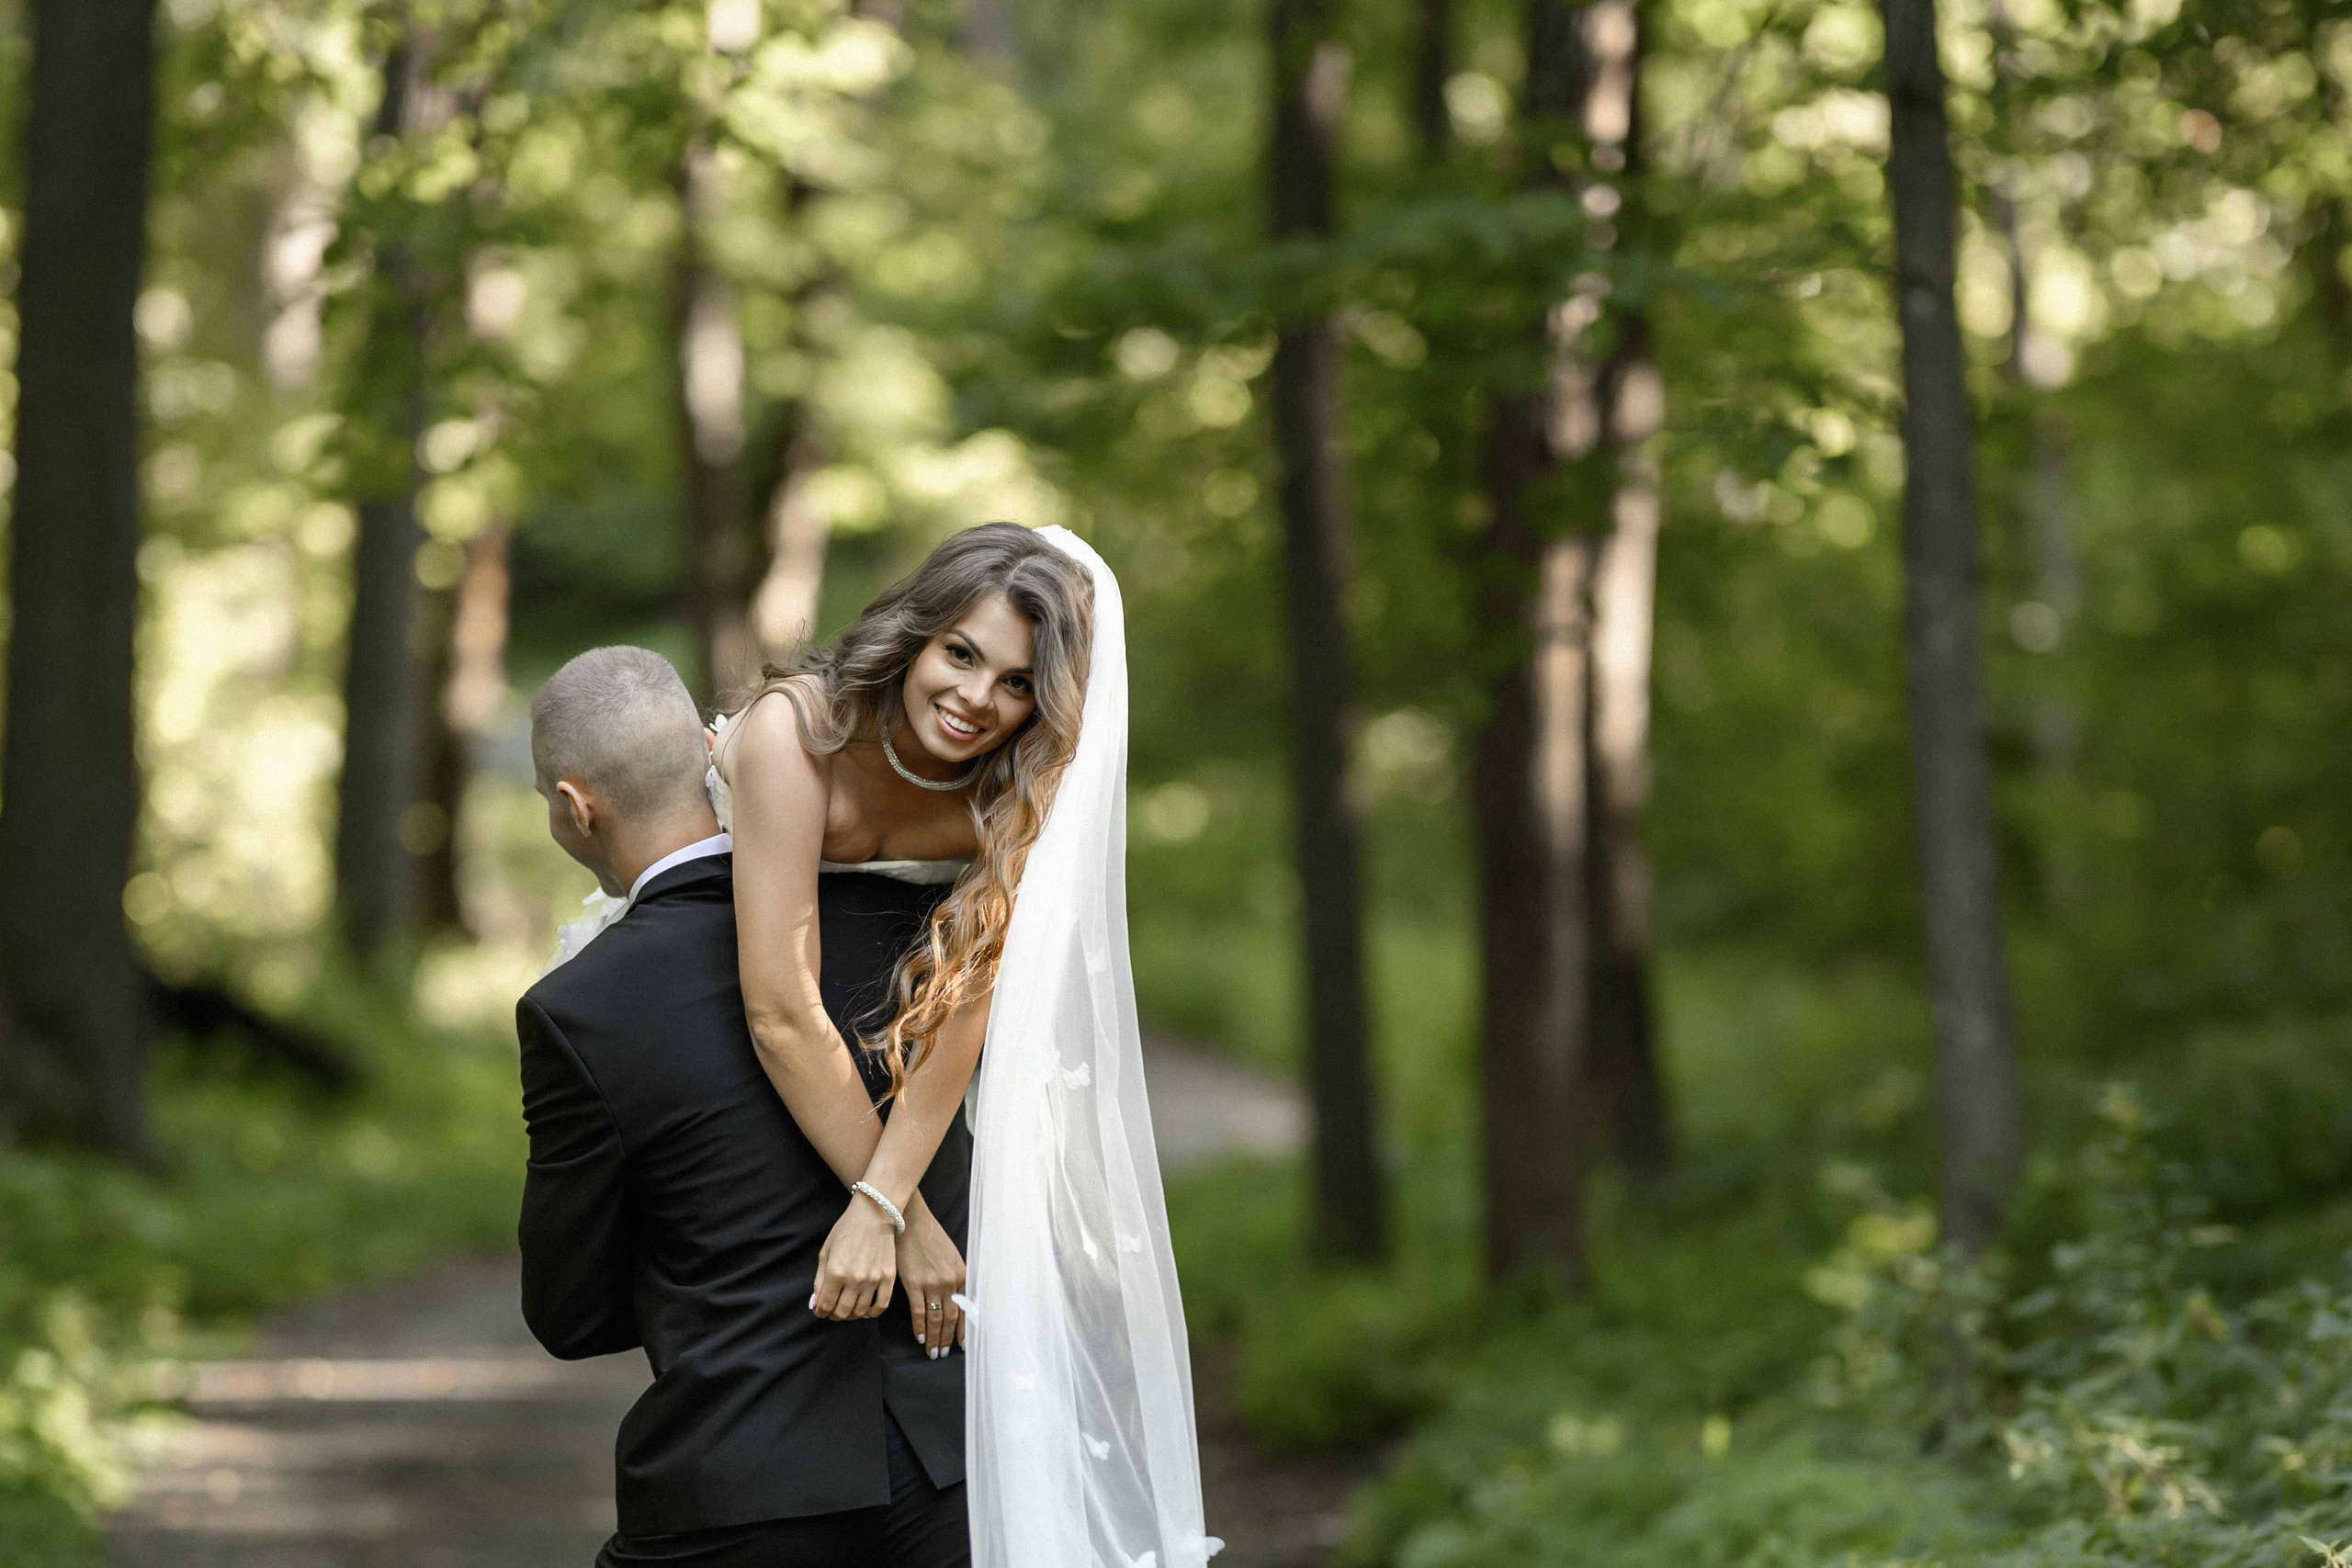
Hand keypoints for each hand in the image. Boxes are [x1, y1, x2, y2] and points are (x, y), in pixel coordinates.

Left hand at [812, 1197, 897, 1320]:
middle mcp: (854, 1278)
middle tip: (833, 1310)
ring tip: (848, 1307)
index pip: (824, 1306)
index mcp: (835, 1272)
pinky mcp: (888, 1277)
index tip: (820, 1310)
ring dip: (851, 1314)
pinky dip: (872, 1313)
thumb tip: (815, 1305)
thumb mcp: (826, 1253)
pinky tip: (866, 1310)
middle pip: (842, 1313)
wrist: (873, 1214)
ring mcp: (873, 1279)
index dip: (820, 1312)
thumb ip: (819, 1281)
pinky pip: (882, 1305)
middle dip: (834, 1315)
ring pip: (860, 1311)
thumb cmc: (846, 1231)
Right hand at [896, 1204, 966, 1358]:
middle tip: (943, 1354)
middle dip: (948, 1338)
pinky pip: (919, 1311)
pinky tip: (919, 1337)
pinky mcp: (914, 1282)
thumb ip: (955, 1277)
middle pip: (951, 1317)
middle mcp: (950, 1281)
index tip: (961, 1344)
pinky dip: (919, 1327)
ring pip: (936, 1318)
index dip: (963, 1329)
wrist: (912, 1220)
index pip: (965, 1309)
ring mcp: (932, 1283)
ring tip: (932, 1352)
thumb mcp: (951, 1256)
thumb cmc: (930, 1237)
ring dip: (934, 1338)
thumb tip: (956, 1298)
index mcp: (961, 1275)